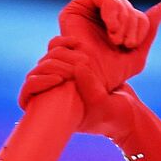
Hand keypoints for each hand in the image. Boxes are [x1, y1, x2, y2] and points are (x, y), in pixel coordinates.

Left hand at [18, 36, 137, 136]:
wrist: (131, 116)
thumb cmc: (117, 118)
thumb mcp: (104, 106)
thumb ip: (91, 87)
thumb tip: (77, 65)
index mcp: (54, 110)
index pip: (29, 93)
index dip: (37, 82)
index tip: (59, 81)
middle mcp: (56, 97)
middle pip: (36, 72)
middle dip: (53, 63)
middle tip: (75, 64)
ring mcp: (64, 84)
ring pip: (47, 59)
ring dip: (59, 51)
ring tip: (76, 51)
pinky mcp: (74, 71)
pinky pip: (58, 52)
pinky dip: (65, 44)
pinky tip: (77, 43)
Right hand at [59, 0, 160, 90]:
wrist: (90, 82)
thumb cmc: (111, 75)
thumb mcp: (137, 55)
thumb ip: (149, 31)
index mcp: (118, 30)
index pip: (138, 17)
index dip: (141, 26)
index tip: (132, 45)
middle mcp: (104, 20)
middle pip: (128, 7)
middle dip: (131, 24)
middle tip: (123, 43)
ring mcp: (90, 13)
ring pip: (116, 1)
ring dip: (122, 20)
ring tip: (115, 39)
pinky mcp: (77, 8)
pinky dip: (111, 10)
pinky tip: (111, 27)